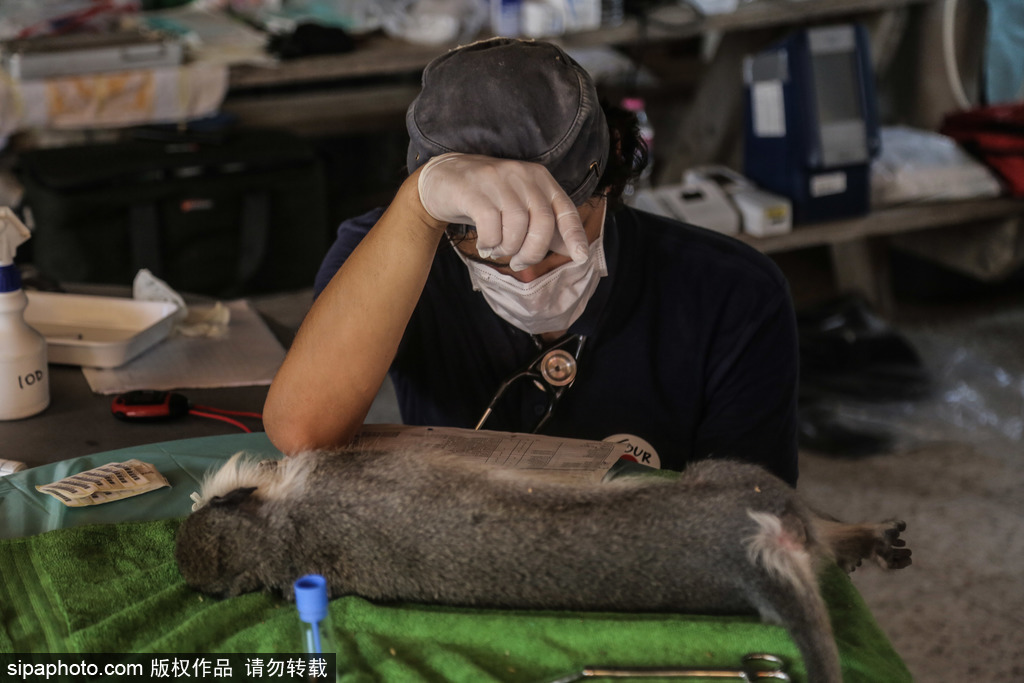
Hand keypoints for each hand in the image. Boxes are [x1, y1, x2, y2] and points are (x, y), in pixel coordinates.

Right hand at [417, 153, 588, 270]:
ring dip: (508, 248)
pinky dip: (489, 242)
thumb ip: (546, 226)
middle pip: (543, 222)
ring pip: (517, 226)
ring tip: (496, 249)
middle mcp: (522, 175)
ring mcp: (497, 180)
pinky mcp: (473, 190)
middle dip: (533, 252)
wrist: (442, 178)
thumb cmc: (488, 198)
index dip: (575, 235)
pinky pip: (490, 225)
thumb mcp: (520, 206)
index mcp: (540, 179)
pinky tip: (484, 244)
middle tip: (519, 264)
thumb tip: (574, 251)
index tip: (581, 258)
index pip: (565, 209)